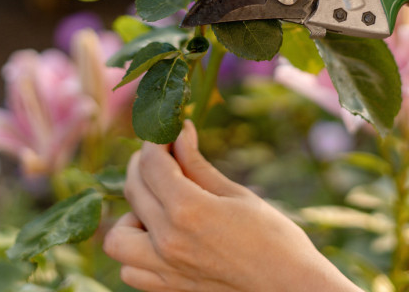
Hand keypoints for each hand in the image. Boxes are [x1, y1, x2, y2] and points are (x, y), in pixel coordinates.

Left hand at [103, 120, 359, 291]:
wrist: (290, 289)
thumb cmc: (275, 239)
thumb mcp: (237, 194)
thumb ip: (198, 165)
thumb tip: (179, 132)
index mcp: (188, 211)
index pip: (152, 163)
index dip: (158, 141)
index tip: (170, 133)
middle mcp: (167, 241)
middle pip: (133, 189)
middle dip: (144, 164)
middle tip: (167, 156)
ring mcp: (164, 270)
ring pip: (118, 237)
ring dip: (132, 213)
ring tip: (160, 205)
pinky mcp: (167, 289)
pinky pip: (130, 270)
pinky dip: (137, 251)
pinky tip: (162, 237)